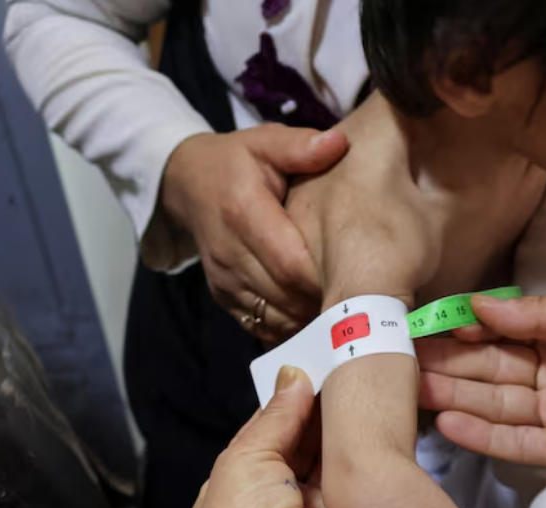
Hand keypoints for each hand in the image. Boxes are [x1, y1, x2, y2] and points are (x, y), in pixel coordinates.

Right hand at [160, 125, 348, 341]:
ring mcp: (223, 278)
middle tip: (359, 302)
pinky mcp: (222, 295)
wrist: (186, 184)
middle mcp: (229, 251)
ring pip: (272, 316)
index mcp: (243, 211)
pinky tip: (313, 318)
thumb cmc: (237, 161)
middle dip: (323, 303)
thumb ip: (300, 146)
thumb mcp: (264, 142)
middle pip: (284, 295)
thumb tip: (339, 143)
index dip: (324, 278)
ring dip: (308, 320)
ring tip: (341, 312)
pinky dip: (288, 328)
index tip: (359, 278)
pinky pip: (258, 325)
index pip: (290, 262)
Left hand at [191, 366, 353, 507]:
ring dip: (331, 432)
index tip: (298, 382)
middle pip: (289, 455)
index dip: (274, 416)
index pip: (252, 451)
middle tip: (326, 377)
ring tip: (347, 388)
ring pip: (321, 463)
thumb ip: (271, 419)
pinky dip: (356, 449)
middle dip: (303, 421)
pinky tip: (365, 418)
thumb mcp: (242, 461)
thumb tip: (293, 377)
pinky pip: (351, 475)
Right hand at [418, 284, 545, 467]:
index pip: (496, 336)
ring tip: (412, 391)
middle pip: (488, 373)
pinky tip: (450, 424)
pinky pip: (520, 444)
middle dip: (445, 367)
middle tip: (399, 363)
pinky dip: (486, 436)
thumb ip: (535, 315)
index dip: (460, 332)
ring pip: (496, 406)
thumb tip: (478, 305)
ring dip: (454, 399)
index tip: (421, 327)